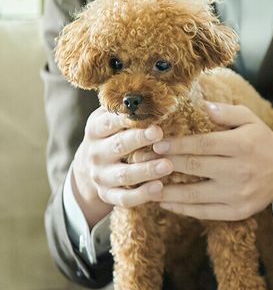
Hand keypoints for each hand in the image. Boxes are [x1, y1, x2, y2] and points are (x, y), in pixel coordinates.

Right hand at [72, 107, 171, 226]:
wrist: (88, 171)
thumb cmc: (112, 137)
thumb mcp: (111, 120)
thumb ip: (127, 108)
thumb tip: (156, 90)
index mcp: (97, 129)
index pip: (110, 121)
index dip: (127, 118)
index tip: (148, 114)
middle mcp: (96, 153)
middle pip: (118, 146)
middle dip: (138, 140)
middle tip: (159, 134)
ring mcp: (101, 175)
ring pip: (123, 174)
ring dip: (146, 170)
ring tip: (168, 165)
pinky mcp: (107, 195)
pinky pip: (124, 198)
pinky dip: (141, 195)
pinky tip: (159, 189)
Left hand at [154, 101, 272, 220]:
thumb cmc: (262, 143)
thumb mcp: (250, 120)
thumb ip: (226, 112)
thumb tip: (200, 105)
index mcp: (242, 145)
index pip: (203, 144)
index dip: (177, 145)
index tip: (155, 144)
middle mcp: (240, 171)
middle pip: (194, 168)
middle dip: (164, 164)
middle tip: (140, 162)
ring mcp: (238, 194)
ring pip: (194, 194)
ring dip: (166, 191)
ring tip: (144, 185)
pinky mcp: (236, 212)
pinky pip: (203, 212)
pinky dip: (181, 208)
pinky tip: (164, 201)